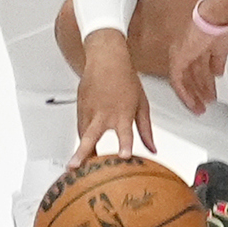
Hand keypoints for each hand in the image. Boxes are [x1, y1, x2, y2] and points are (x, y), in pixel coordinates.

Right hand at [73, 38, 151, 157]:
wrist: (106, 59)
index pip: (124, 133)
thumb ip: (146, 130)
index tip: (124, 156)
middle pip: (91, 137)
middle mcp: (104, 114)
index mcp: (122, 113)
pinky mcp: (80, 108)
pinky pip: (80, 128)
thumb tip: (153, 149)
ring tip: (74, 167)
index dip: (124, 145)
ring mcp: (89, 111)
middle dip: (82, 153)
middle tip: (75, 166)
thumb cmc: (126, 79)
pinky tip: (83, 150)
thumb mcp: (142, 104)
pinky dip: (82, 139)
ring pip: (82, 135)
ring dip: (79, 151)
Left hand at [168, 6, 227, 113]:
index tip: (209, 93)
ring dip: (194, 95)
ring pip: (184, 80)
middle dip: (199, 91)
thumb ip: (217, 63)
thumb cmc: (219, 26)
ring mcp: (179, 54)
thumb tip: (217, 72)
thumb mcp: (221, 50)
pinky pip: (177, 81)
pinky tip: (191, 102)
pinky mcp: (177, 59)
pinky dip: (185, 94)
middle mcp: (185, 50)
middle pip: (190, 76)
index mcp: (195, 46)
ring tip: (200, 107)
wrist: (216, 18)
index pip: (196, 69)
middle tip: (204, 104)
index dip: (203, 83)